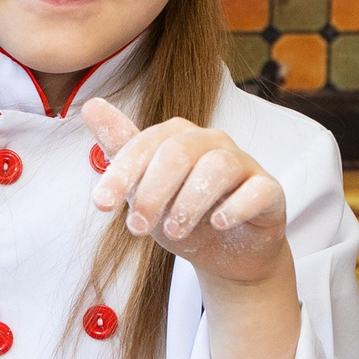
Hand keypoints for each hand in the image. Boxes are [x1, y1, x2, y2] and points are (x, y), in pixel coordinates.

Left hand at [82, 97, 287, 286]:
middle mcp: (212, 143)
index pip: (146, 143)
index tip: (101, 205)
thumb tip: (89, 104)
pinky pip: (257, 189)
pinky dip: (236, 206)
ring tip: (174, 231)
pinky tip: (218, 223)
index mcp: (178, 137)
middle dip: (153, 191)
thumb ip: (120, 147)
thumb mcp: (144, 189)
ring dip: (190, 201)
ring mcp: (243, 164)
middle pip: (179, 152)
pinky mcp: (269, 190)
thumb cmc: (182, 214)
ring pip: (218, 166)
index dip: (121, 172)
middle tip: (136, 227)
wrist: (226, 254)